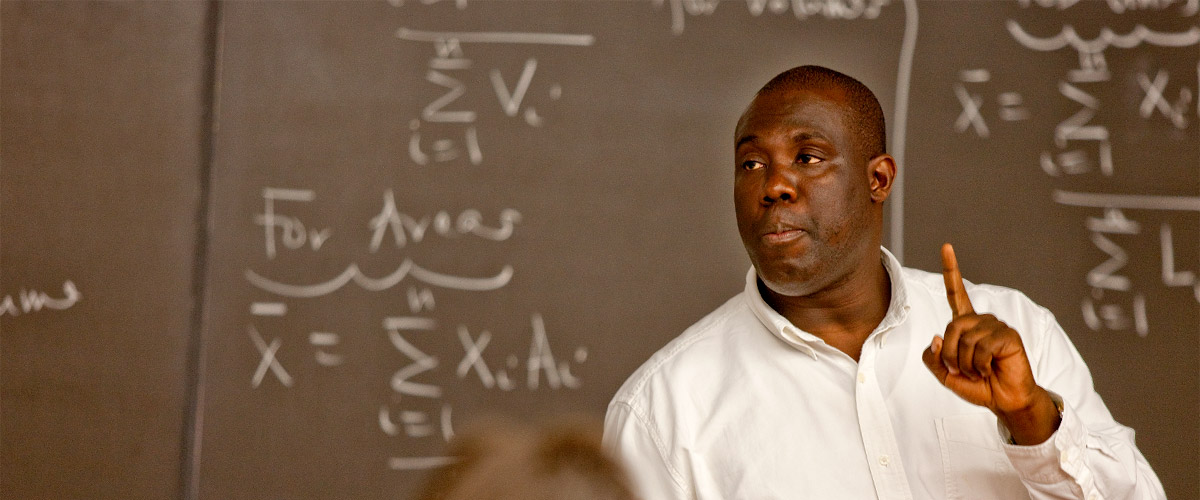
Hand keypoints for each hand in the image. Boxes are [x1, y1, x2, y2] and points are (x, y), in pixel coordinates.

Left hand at [921, 243, 1059, 444]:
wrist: (1004, 400)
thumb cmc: (978, 385)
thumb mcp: (945, 374)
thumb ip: (933, 358)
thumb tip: (937, 337)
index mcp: (966, 325)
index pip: (956, 294)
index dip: (951, 271)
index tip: (946, 246)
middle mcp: (981, 321)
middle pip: (951, 328)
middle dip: (951, 355)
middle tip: (962, 370)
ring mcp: (996, 326)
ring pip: (965, 339)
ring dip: (966, 362)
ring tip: (979, 370)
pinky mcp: (1008, 336)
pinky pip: (982, 347)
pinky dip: (979, 364)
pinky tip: (990, 369)